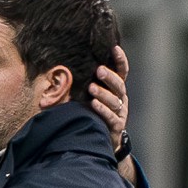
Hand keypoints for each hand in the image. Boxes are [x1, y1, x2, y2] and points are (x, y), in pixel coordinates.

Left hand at [90, 46, 133, 182]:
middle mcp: (120, 98)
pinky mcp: (117, 126)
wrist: (103, 138)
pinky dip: (102, 110)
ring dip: (103, 94)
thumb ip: (87, 81)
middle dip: (109, 77)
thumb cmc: (94, 112)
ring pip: (114, 101)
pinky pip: (111, 117)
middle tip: (99, 70)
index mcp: (116, 89)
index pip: (122, 71)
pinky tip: (94, 104)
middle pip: (119, 85)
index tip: (114, 48)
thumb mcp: (93, 95)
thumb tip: (66, 65)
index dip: (120, 60)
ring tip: (91, 88)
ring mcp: (120, 113)